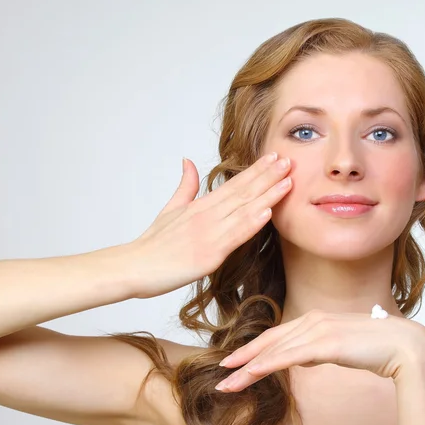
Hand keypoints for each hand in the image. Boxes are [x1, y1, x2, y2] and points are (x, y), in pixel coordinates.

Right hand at [128, 153, 292, 298]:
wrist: (134, 267)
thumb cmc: (152, 243)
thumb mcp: (170, 209)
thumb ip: (185, 186)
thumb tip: (188, 161)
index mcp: (200, 206)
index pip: (234, 184)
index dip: (256, 171)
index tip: (274, 158)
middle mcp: (207, 215)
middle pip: (243, 192)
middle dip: (268, 176)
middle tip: (289, 160)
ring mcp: (209, 234)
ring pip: (243, 211)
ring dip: (267, 195)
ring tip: (288, 181)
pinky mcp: (208, 254)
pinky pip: (234, 237)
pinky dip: (251, 224)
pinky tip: (267, 212)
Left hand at [214, 309, 424, 390]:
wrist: (405, 346)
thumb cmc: (376, 348)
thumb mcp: (341, 347)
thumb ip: (320, 348)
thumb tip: (306, 356)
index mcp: (315, 320)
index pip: (277, 336)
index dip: (253, 348)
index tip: (235, 361)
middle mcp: (312, 321)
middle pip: (269, 341)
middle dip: (242, 357)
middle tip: (221, 372)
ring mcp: (318, 330)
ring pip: (274, 350)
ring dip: (248, 367)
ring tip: (228, 382)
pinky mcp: (325, 344)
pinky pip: (288, 356)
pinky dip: (266, 365)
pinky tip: (250, 373)